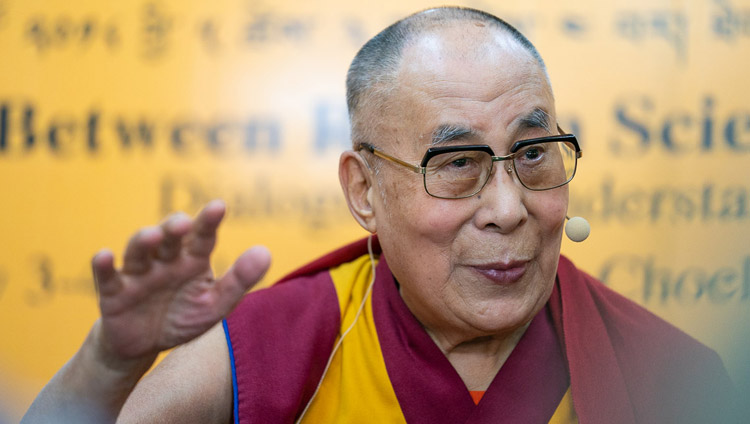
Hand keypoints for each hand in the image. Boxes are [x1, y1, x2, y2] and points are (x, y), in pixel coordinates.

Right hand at [91, 200, 270, 363]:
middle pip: (169, 237)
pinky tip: (103, 255)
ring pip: (138, 251)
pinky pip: (106, 278)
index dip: (209, 221)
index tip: (219, 206)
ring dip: (143, 241)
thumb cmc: (182, 317)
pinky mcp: (113, 293)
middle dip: (174, 228)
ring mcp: (138, 274)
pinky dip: (102, 267)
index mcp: (192, 260)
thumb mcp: (215, 304)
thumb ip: (240, 280)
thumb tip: (266, 252)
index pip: (203, 236)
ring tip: (152, 236)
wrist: (144, 346)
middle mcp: (165, 260)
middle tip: (182, 225)